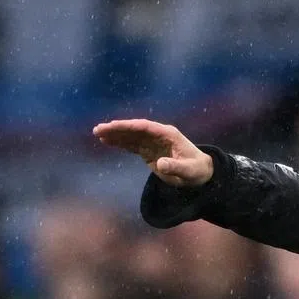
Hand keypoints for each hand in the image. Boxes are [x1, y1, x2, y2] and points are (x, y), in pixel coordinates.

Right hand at [94, 118, 213, 186]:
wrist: (201, 173)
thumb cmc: (197, 171)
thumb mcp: (188, 171)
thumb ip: (175, 167)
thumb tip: (160, 164)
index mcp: (169, 134)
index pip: (146, 127)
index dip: (129, 126)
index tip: (114, 126)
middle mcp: (159, 135)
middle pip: (135, 129)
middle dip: (117, 128)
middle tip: (99, 129)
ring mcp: (153, 142)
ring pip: (131, 135)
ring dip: (115, 134)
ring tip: (97, 133)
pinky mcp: (149, 151)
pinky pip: (132, 144)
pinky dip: (120, 142)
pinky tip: (106, 141)